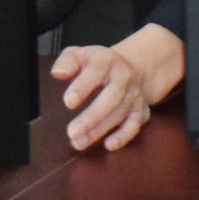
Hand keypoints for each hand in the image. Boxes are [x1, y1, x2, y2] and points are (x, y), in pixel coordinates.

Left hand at [52, 24, 184, 151]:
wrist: (132, 67)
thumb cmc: (97, 64)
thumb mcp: (80, 55)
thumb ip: (67, 61)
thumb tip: (58, 73)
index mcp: (107, 60)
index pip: (96, 71)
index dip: (83, 87)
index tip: (68, 102)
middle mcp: (124, 77)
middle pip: (112, 96)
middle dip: (92, 116)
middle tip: (72, 132)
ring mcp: (134, 94)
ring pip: (120, 113)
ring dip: (100, 130)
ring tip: (79, 141)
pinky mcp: (140, 110)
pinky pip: (135, 124)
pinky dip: (123, 136)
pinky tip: (109, 145)